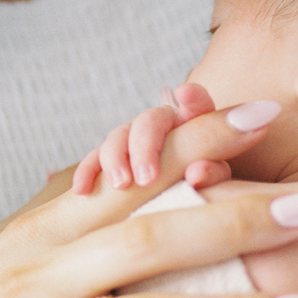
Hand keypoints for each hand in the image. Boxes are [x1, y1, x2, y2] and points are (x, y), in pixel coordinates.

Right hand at [73, 83, 235, 193]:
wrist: (181, 200)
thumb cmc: (202, 183)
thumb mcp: (216, 180)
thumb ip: (213, 173)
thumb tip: (196, 173)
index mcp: (191, 123)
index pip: (195, 103)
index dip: (191, 98)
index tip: (185, 96)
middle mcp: (159, 125)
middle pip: (148, 121)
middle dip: (144, 147)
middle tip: (147, 179)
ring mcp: (131, 140)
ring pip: (117, 137)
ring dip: (115, 159)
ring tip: (120, 185)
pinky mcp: (111, 160)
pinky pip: (93, 161)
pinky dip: (87, 172)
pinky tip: (82, 189)